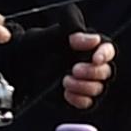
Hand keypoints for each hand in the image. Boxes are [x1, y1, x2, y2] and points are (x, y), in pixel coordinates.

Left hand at [0, 20, 114, 111]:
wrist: (22, 65)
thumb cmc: (39, 45)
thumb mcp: (54, 31)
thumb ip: (73, 26)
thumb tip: (93, 38)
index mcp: (91, 46)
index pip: (108, 49)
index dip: (105, 54)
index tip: (95, 58)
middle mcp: (92, 65)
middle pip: (106, 72)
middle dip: (92, 72)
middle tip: (74, 69)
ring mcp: (86, 83)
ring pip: (98, 89)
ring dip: (84, 86)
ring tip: (65, 80)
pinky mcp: (78, 98)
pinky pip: (88, 104)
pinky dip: (78, 99)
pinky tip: (66, 93)